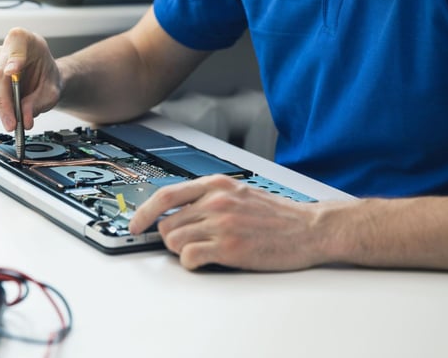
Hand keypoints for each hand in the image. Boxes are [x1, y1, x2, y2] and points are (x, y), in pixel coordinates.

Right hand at [0, 27, 61, 130]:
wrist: (42, 78)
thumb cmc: (46, 78)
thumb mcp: (51, 92)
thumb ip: (39, 103)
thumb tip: (24, 118)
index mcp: (25, 40)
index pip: (16, 46)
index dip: (13, 59)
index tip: (12, 72)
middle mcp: (5, 45)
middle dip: (5, 103)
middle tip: (13, 123)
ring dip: (3, 106)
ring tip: (18, 108)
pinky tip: (10, 100)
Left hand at [128, 175, 324, 270]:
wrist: (312, 228)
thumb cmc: (278, 214)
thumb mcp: (239, 192)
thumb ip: (208, 197)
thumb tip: (177, 210)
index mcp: (216, 184)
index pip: (165, 195)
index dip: (144, 212)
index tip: (135, 224)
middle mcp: (215, 201)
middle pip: (167, 223)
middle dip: (172, 237)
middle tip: (189, 243)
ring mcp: (222, 224)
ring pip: (175, 241)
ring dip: (183, 251)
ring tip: (205, 251)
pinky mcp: (230, 248)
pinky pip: (190, 257)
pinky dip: (192, 262)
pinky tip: (207, 260)